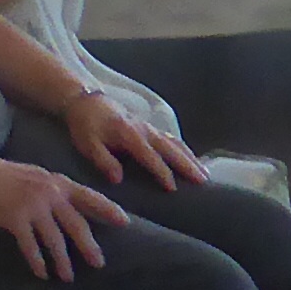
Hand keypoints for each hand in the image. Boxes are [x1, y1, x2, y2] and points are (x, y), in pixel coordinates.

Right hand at [0, 154, 132, 278]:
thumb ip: (59, 191)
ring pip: (54, 240)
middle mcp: (51, 195)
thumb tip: (78, 207)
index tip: (125, 222)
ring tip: (68, 277)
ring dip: (62, 261)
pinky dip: (37, 262)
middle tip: (98, 263)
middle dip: (89, 247)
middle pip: (76, 225)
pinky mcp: (16, 220)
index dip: (108, 210)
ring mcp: (34, 207)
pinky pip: (30, 246)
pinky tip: (42, 273)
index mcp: (59, 183)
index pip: (90, 197)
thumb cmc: (11, 176)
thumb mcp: (41, 177)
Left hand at [61, 89, 205, 192]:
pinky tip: (193, 161)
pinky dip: (185, 151)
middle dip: (187, 165)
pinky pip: (171, 140)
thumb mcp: (87, 144)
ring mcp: (149, 128)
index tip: (173, 188)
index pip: (150, 156)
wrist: (86, 101)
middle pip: (170, 148)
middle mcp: (144, 130)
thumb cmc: (85, 126)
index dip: (162, 173)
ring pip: (175, 143)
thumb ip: (103, 161)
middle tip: (202, 181)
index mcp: (129, 135)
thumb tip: (118, 179)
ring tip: (204, 174)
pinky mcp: (149, 128)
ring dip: (190, 158)